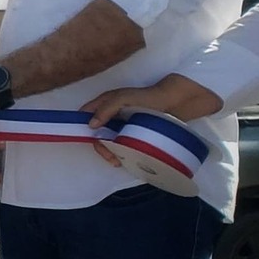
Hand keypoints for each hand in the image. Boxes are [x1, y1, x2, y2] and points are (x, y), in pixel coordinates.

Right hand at [81, 75, 220, 165]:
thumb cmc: (148, 97)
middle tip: (111, 157)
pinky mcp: (134, 133)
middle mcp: (112, 115)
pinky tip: (126, 158)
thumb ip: (105, 109)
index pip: (86, 115)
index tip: (86, 140)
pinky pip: (122, 144)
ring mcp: (123, 125)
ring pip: (109, 140)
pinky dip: (121, 152)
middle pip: (96, 132)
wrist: (176, 102)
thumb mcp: (123, 99)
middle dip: (100, 146)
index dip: (82, 125)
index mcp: (105, 103)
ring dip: (110, 152)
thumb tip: (91, 126)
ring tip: (119, 161)